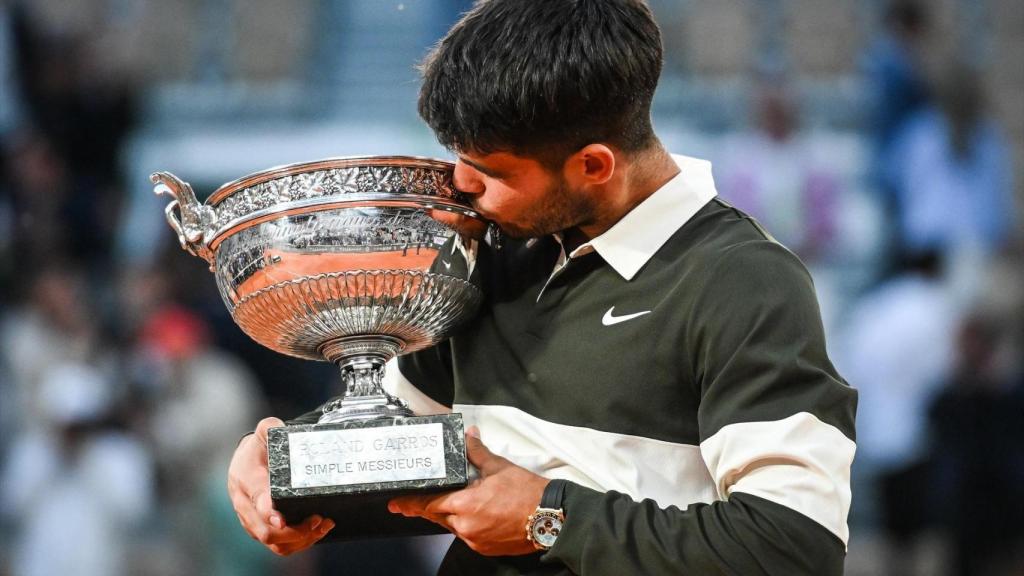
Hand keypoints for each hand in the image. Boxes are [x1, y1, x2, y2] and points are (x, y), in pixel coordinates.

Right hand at [227, 417, 334, 554]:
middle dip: (293, 530)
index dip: (268, 512)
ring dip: (299, 540)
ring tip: (322, 526)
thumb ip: (270, 427)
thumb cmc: (256, 450)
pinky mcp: (261, 530)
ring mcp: (252, 520)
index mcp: (246, 480)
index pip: (255, 499)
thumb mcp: (262, 433)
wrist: (244, 462)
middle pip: (265, 530)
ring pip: (273, 542)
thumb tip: (278, 427)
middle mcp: (246, 505)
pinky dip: (298, 544)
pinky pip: (278, 545)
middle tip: (317, 519)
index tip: (281, 519)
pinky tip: (317, 532)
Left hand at [389, 427, 548, 555]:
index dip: (412, 503)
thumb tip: (468, 435)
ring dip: (450, 515)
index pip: (429, 504)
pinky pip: (467, 535)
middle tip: (415, 502)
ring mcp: (475, 540)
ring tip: (457, 502)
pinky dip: (466, 524)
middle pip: (438, 516)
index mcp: (466, 505)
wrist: (550, 518)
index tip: (397, 503)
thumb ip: (477, 451)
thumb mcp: (499, 467)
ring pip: (452, 526)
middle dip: (429, 507)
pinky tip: (474, 514)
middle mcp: (466, 526)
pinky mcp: (485, 548)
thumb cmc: (527, 493)